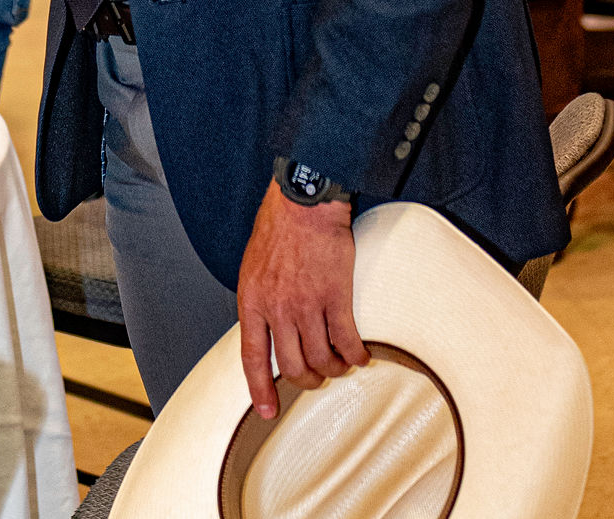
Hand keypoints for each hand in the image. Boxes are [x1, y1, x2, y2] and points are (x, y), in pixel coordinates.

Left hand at [237, 180, 368, 419]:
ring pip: (322, 359)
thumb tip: (265, 327)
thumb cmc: (278, 226)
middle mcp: (278, 309)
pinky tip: (360, 354)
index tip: (268, 411)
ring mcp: (307, 305)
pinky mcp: (336, 297)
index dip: (260, 390)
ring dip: (334, 369)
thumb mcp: (252, 266)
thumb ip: (259, 300)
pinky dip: (356, 355)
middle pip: (293, 366)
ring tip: (341, 364)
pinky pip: (347, 341)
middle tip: (317, 377)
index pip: (253, 359)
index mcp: (253, 302)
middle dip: (307, 380)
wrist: (304, 202)